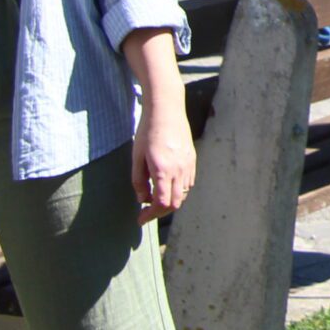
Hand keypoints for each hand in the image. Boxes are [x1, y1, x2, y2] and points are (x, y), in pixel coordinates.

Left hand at [130, 107, 196, 224]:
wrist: (167, 110)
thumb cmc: (148, 132)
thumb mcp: (137, 157)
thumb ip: (138, 180)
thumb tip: (142, 199)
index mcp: (162, 170)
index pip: (161, 203)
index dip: (150, 215)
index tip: (140, 219)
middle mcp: (178, 170)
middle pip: (174, 203)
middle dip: (160, 211)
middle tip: (146, 211)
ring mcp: (188, 165)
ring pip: (183, 194)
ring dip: (170, 200)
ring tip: (155, 197)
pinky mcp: (192, 159)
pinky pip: (188, 182)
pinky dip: (178, 189)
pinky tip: (167, 184)